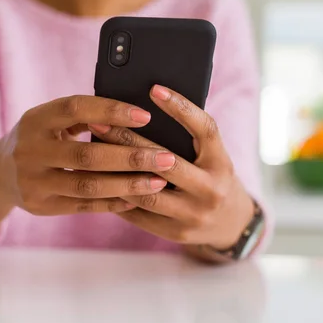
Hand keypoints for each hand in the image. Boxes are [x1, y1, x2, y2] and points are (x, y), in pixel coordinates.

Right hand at [0, 95, 178, 215]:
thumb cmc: (39, 138)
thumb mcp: (50, 121)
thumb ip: (84, 115)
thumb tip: (135, 114)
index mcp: (35, 120)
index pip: (75, 109)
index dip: (111, 111)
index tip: (146, 115)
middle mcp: (30, 151)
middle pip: (87, 155)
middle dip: (131, 157)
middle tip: (167, 157)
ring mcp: (33, 182)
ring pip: (87, 185)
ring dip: (127, 184)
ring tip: (158, 182)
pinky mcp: (41, 206)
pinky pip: (83, 206)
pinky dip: (112, 202)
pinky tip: (136, 198)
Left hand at [89, 85, 254, 250]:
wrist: (230, 224)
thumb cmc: (213, 178)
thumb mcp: (212, 157)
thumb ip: (190, 139)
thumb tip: (146, 108)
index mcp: (222, 163)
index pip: (205, 130)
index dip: (181, 108)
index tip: (154, 89)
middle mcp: (211, 190)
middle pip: (165, 161)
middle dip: (128, 140)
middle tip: (99, 122)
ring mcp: (193, 215)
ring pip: (146, 192)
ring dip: (115, 172)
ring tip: (91, 153)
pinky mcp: (175, 233)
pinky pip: (139, 215)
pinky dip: (117, 196)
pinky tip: (98, 181)